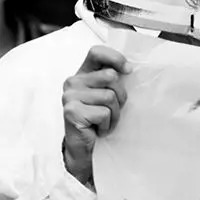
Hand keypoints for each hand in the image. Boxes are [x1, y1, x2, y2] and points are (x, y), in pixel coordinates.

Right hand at [62, 46, 131, 184]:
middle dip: (120, 96)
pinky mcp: (72, 112)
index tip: (128, 70)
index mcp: (83, 73)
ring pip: (109, 97)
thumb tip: (129, 69)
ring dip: (114, 113)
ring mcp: (70, 96)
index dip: (115, 58)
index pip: (96, 52)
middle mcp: (73, 82)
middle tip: (111, 109)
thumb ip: (114, 80)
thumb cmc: (101, 119)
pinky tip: (98, 128)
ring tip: (104, 120)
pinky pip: (104, 113)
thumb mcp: (110, 95)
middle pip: (111, 77)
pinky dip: (108, 124)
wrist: (87, 146)